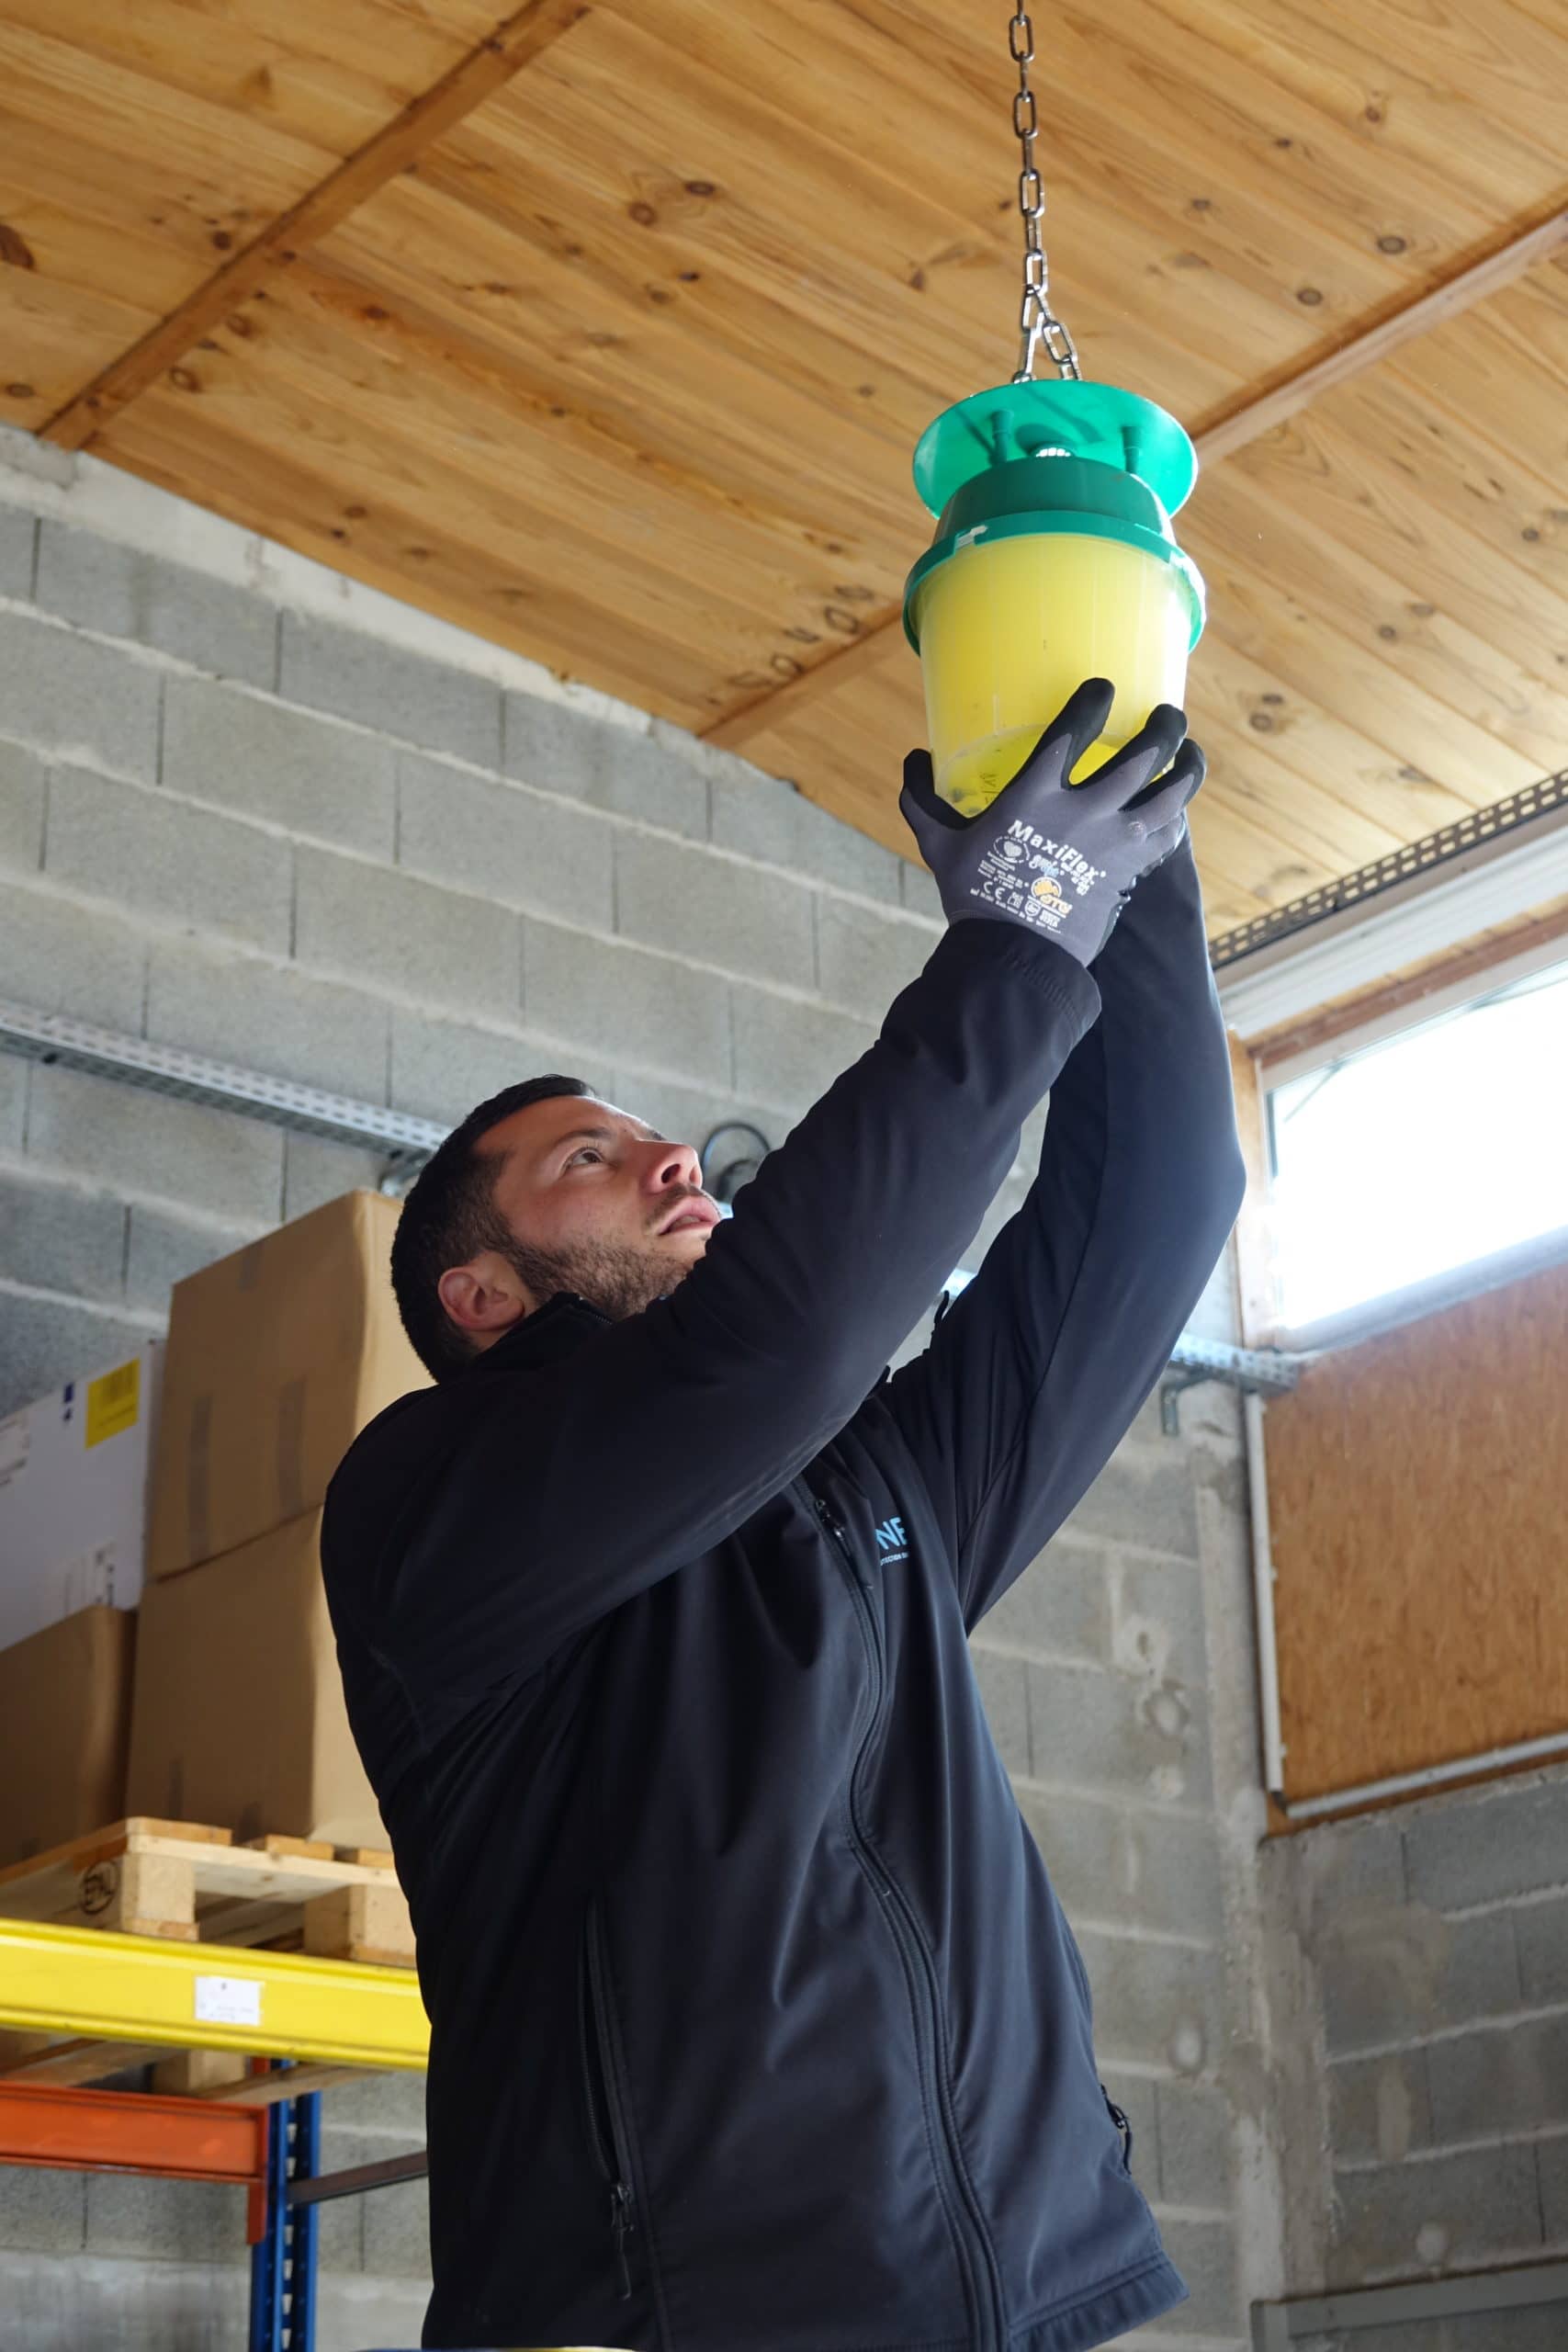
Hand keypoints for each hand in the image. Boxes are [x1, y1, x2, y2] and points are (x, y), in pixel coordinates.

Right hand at [900, 680, 1205, 966]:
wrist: (1013, 956)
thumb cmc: (974, 897)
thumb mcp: (940, 846)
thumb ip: (924, 802)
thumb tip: (910, 762)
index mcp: (1035, 793)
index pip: (1076, 728)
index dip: (1095, 700)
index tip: (1104, 688)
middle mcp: (1084, 809)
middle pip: (1143, 753)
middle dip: (1163, 727)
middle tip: (1167, 716)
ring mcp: (1113, 842)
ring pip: (1171, 793)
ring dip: (1187, 768)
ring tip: (1190, 754)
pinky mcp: (1129, 872)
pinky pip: (1167, 837)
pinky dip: (1175, 818)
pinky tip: (1175, 811)